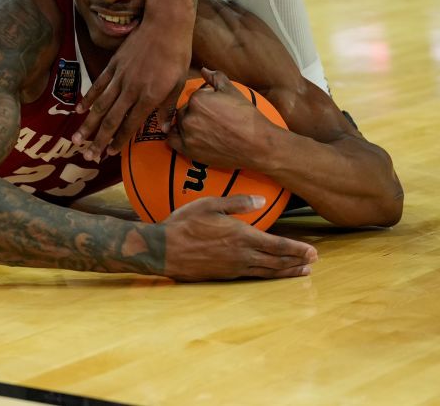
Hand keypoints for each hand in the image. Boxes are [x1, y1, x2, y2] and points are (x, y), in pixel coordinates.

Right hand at [73, 14, 189, 160]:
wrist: (164, 24)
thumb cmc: (176, 54)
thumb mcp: (179, 83)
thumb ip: (168, 108)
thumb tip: (164, 130)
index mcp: (148, 97)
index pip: (130, 125)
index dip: (118, 141)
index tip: (110, 153)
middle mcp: (130, 90)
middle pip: (110, 120)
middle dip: (99, 140)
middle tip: (88, 155)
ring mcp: (119, 77)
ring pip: (100, 106)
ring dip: (88, 125)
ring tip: (77, 139)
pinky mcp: (113, 65)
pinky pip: (98, 85)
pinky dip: (88, 99)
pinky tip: (80, 110)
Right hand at [162, 194, 316, 280]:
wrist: (163, 250)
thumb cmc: (184, 224)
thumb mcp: (209, 205)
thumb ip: (237, 202)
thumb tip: (262, 200)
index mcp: (241, 236)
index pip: (278, 245)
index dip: (297, 249)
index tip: (313, 252)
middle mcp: (242, 255)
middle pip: (277, 261)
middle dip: (297, 262)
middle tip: (313, 262)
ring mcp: (234, 267)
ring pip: (267, 272)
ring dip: (287, 272)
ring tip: (302, 273)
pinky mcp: (225, 275)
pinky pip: (253, 277)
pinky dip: (269, 276)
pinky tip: (272, 275)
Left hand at [166, 68, 279, 169]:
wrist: (257, 144)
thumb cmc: (246, 117)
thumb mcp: (232, 91)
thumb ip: (216, 78)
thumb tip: (204, 70)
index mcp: (197, 99)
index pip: (194, 97)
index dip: (205, 102)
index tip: (215, 109)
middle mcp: (188, 117)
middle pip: (184, 111)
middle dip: (194, 114)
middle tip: (211, 121)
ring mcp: (187, 135)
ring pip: (178, 124)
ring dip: (187, 125)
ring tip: (205, 130)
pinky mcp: (188, 150)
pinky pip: (171, 140)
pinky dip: (177, 137)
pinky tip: (188, 137)